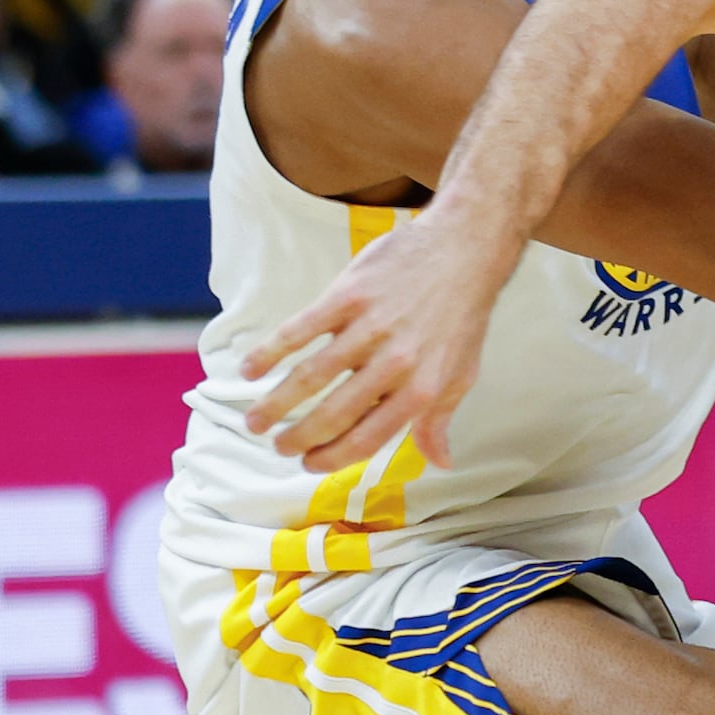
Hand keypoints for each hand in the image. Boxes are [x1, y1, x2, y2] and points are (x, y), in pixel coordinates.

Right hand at [245, 201, 517, 471]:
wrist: (463, 250)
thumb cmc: (462, 318)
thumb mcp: (460, 374)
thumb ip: (440, 419)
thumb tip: (441, 463)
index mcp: (422, 389)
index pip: (368, 437)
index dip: (334, 457)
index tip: (309, 464)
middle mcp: (395, 363)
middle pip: (334, 412)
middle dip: (298, 437)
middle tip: (277, 447)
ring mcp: (370, 327)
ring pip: (311, 376)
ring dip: (276, 403)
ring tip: (256, 421)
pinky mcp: (349, 294)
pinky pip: (301, 329)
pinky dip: (271, 351)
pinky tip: (251, 369)